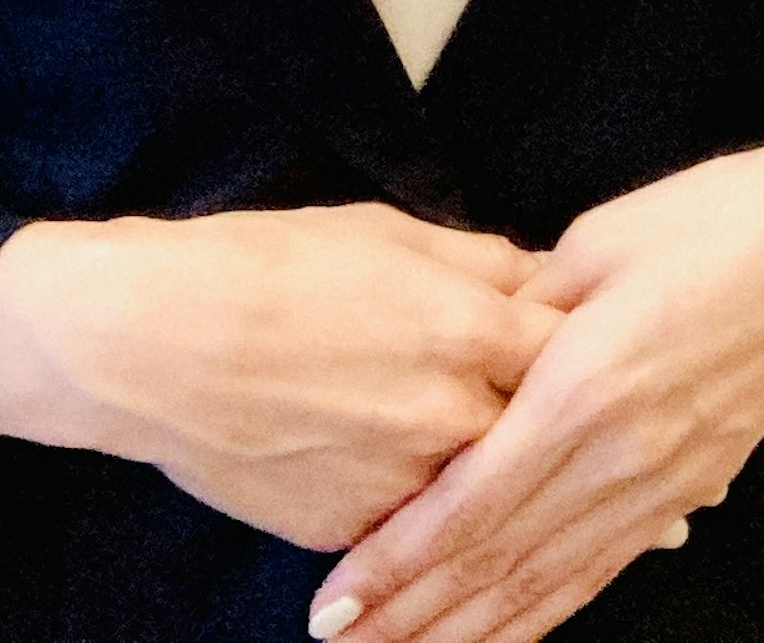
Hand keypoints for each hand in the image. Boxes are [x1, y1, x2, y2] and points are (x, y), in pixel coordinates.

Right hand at [0, 201, 561, 552]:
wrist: (149, 344)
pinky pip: (414, 520)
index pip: (573, 348)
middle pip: (542, 428)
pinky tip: (432, 498)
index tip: (614, 353)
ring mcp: (402, 481)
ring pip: (483, 489)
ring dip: (503, 478)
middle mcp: (449, 411)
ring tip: (538, 480)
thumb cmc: (261, 267)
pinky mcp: (351, 530)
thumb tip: (542, 275)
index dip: (592, 349)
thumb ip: (477, 261)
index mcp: (468, 324)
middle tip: (601, 427)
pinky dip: (426, 508)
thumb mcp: (385, 232)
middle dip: (564, 425)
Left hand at [307, 110, 763, 642]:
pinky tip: (507, 635)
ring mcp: (665, 479)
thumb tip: (467, 355)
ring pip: (552, 579)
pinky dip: (550, 611)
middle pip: (501, 558)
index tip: (336, 596)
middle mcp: (624, 450)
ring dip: (473, 628)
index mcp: (588, 384)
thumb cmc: (717, 215)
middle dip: (415, 612)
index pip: (473, 501)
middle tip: (341, 642)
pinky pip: (608, 566)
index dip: (400, 560)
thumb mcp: (598, 241)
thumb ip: (523, 310)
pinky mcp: (695, 484)